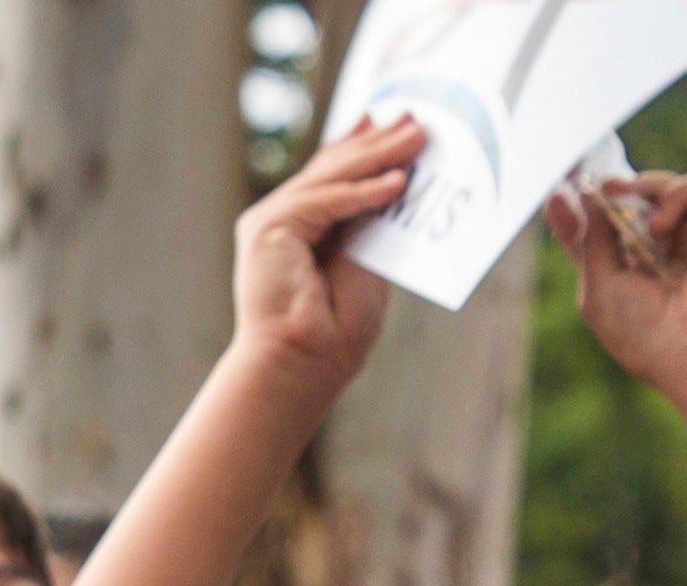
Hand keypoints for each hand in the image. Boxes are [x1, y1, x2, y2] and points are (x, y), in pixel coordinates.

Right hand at [229, 114, 422, 400]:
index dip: (364, 145)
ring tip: (418, 138)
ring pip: (330, 177)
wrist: (300, 364)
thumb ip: (369, 222)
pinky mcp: (268, 228)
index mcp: (301, 228)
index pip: (333, 175)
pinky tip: (397, 183)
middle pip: (333, 167)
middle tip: (416, 119)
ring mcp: (271, 222)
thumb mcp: (363, 261)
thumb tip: (396, 182)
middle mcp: (282, 219)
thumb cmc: (333, 331)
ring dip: (378, 156)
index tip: (396, 122)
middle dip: (377, 142)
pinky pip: (326, 200)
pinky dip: (363, 192)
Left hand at [546, 170, 686, 394]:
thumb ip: (590, 242)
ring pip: (659, 188)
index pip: (598, 235)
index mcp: (627, 273)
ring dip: (634, 187)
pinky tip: (659, 225)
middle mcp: (659, 251)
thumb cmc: (646, 331)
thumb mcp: (598, 289)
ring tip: (614, 192)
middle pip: (629, 203)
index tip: (555, 196)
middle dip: (604, 187)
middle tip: (584, 176)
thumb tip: (587, 198)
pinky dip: (672, 195)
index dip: (577, 213)